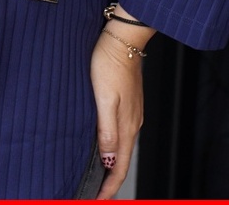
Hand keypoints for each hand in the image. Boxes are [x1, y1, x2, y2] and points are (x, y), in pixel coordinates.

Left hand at [89, 8, 152, 198]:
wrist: (123, 39)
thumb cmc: (110, 64)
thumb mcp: (105, 98)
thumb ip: (107, 130)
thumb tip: (108, 159)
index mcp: (127, 126)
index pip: (119, 167)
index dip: (108, 188)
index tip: (97, 200)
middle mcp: (132, 124)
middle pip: (121, 162)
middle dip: (110, 182)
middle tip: (95, 195)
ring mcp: (132, 114)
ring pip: (122, 149)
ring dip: (111, 166)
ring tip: (98, 178)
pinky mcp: (128, 104)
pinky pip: (121, 134)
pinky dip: (112, 148)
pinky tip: (104, 147)